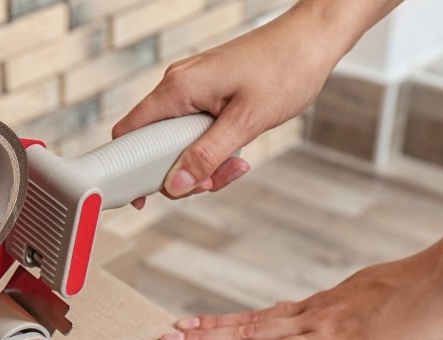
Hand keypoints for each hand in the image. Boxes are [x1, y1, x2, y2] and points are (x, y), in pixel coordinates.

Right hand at [112, 8, 339, 206]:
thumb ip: (207, 155)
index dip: (130, 169)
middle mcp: (177, 85)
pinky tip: (238, 150)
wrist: (313, 39)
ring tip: (237, 164)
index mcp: (177, 88)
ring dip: (203, 161)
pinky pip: (195, 129)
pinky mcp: (207, 90)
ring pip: (178, 140)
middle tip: (214, 181)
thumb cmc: (285, 69)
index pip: (130, 133)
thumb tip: (177, 184)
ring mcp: (192, 87)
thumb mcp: (246, 122)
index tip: (147, 196)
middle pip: (154, 144)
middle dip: (182, 171)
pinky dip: (212, 146)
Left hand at [159, 249, 442, 339]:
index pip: (257, 319)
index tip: (184, 326)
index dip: (219, 324)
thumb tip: (301, 325)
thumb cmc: (414, 290)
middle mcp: (315, 322)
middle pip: (251, 331)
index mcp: (317, 310)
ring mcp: (333, 338)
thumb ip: (328, 314)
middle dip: (206, 337)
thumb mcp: (360, 298)